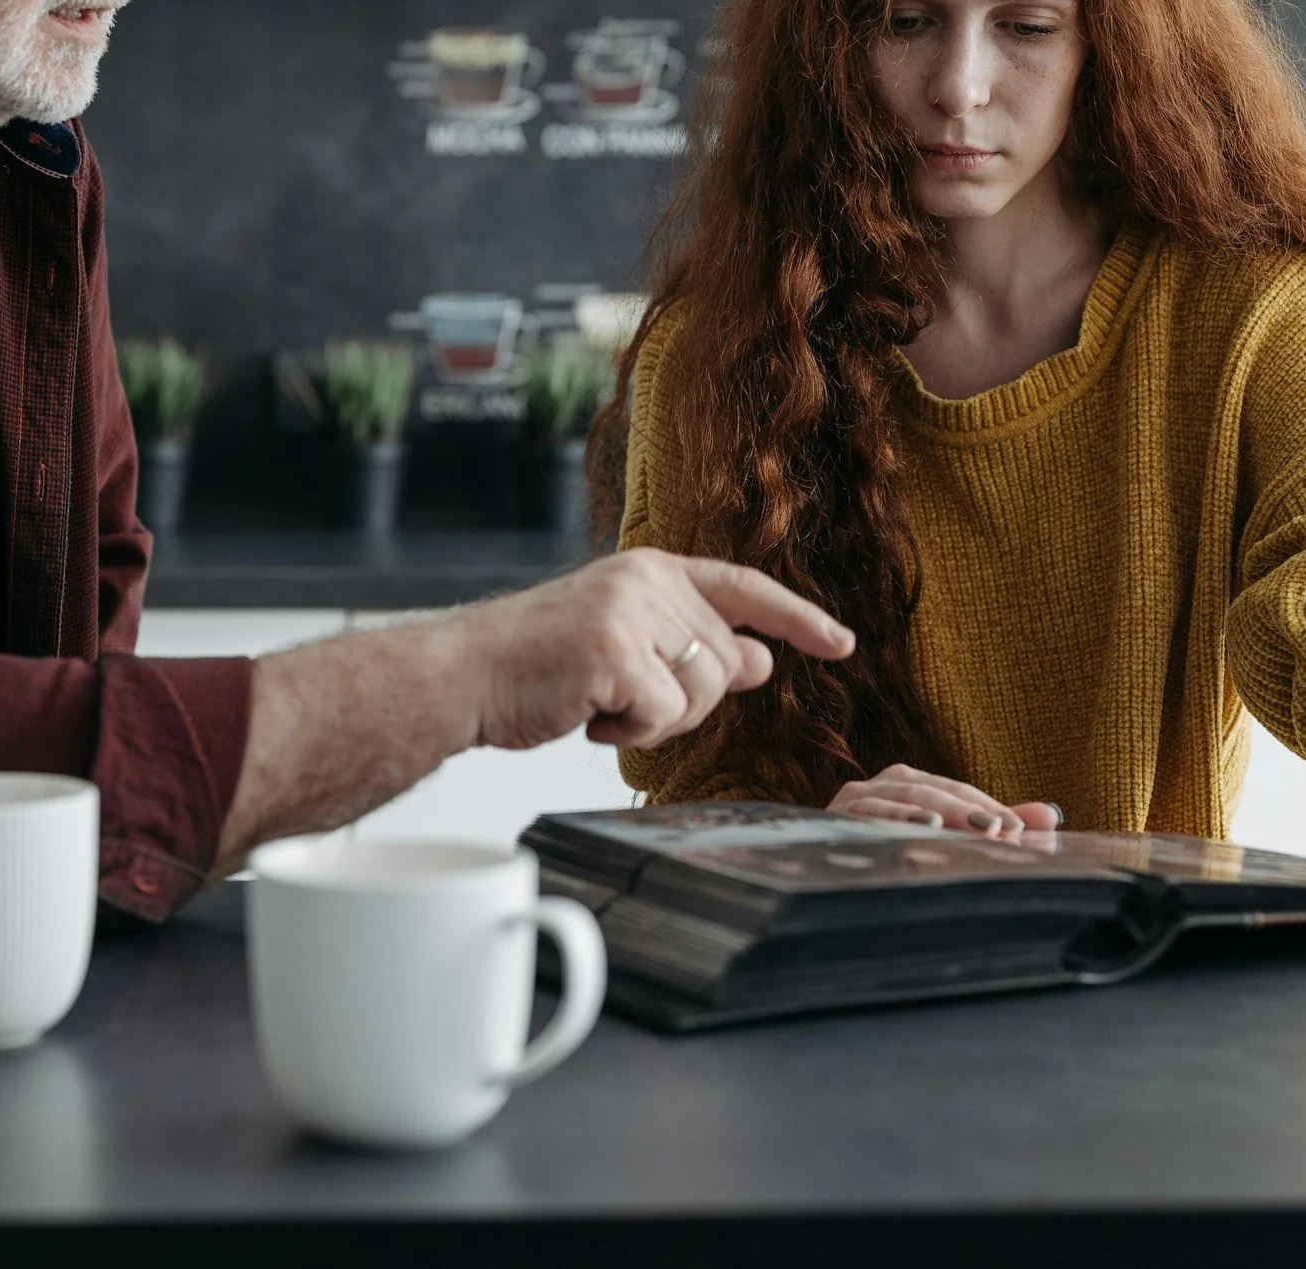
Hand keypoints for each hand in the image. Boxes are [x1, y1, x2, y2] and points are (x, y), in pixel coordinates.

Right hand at [454, 548, 855, 752]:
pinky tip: (590, 717)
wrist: (464, 674)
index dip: (796, 618)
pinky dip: (631, 735)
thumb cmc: (536, 663)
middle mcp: (647, 580)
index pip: (744, 588)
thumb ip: (691, 646)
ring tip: (602, 704)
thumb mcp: (625, 642)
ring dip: (656, 721)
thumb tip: (760, 660)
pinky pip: (662, 716)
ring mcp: (631, 612)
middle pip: (725, 662)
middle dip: (687, 702)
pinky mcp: (614, 651)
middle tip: (625, 701)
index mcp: (652, 569)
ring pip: (701, 693)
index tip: (841, 642)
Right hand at [829, 764, 1060, 838]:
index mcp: (913, 783)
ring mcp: (860, 796)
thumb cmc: (892, 855)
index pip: (959, 791)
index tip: (1021, 831)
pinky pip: (871, 810)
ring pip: (907, 793)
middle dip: (970, 809)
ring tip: (972, 826)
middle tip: (1002, 830)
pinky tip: (924, 825)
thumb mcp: (948, 840)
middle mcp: (887, 783)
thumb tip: (1052, 816)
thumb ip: (995, 824)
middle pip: (935, 789)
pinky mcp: (838, 813)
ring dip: (942, 808)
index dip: (991, 808)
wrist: (825, 874)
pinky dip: (898, 814)